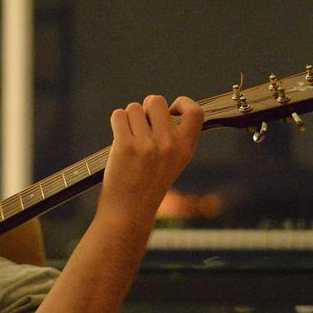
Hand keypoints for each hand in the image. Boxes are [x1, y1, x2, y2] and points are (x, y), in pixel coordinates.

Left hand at [100, 95, 202, 224]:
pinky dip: (117, 123)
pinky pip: (118, 115)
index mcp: (186, 149)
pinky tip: (119, 139)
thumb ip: (173, 137)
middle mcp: (169, 145)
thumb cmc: (148, 185)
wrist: (129, 211)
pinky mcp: (125, 146)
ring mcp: (147, 145)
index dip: (182, 103)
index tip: (171, 109)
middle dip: (146, 109)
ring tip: (129, 140)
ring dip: (129, 119)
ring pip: (134, 108)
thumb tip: (157, 105)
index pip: (195, 112)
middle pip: (156, 101)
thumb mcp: (173, 163)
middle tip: (141, 127)